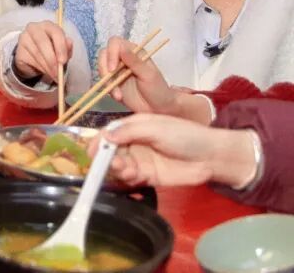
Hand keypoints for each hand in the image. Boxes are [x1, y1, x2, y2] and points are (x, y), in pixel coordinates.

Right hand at [13, 21, 71, 80]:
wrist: (33, 57)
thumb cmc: (51, 50)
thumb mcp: (61, 49)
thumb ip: (67, 47)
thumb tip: (69, 42)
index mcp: (47, 25)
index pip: (55, 32)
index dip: (60, 47)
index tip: (63, 61)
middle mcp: (34, 28)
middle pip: (42, 42)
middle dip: (52, 59)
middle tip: (58, 72)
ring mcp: (24, 39)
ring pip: (37, 54)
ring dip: (47, 67)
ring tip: (55, 75)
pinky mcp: (19, 51)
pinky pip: (30, 61)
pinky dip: (40, 68)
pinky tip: (45, 71)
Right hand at [92, 114, 257, 188]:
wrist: (211, 156)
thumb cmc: (185, 134)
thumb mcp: (156, 127)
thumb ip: (130, 131)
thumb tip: (106, 136)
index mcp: (134, 127)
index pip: (110, 133)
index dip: (100, 141)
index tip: (93, 151)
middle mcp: (133, 144)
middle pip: (111, 151)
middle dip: (108, 158)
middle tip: (113, 163)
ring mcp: (140, 161)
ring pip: (119, 166)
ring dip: (118, 169)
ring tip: (125, 169)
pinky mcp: (148, 177)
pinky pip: (131, 178)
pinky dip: (128, 178)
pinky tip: (134, 176)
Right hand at [98, 37, 178, 113]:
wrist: (159, 108)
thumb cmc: (158, 90)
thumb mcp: (149, 75)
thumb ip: (135, 62)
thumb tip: (121, 48)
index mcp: (134, 52)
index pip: (115, 43)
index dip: (111, 53)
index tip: (113, 69)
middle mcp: (123, 58)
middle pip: (104, 54)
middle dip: (104, 68)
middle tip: (110, 83)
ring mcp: (117, 70)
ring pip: (101, 67)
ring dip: (106, 81)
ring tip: (118, 95)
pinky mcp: (112, 81)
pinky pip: (102, 81)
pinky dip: (107, 89)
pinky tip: (118, 97)